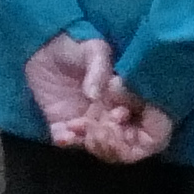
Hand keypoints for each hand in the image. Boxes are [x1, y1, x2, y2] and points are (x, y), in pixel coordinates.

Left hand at [32, 33, 167, 166]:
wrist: (44, 46)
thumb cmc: (76, 44)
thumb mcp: (93, 49)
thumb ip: (99, 69)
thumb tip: (94, 95)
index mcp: (127, 99)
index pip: (149, 129)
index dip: (140, 134)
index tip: (121, 117)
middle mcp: (112, 115)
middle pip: (126, 146)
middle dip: (114, 144)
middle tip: (99, 127)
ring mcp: (90, 122)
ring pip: (100, 148)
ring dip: (92, 143)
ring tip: (78, 126)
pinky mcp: (65, 125)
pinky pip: (70, 143)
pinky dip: (67, 141)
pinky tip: (63, 133)